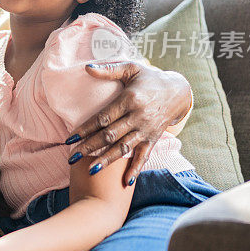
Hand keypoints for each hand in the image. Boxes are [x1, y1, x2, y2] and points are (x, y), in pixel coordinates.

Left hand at [66, 61, 191, 185]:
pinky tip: (126, 182)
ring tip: (90, 171)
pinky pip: (144, 156)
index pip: (103, 118)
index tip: (69, 138)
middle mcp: (137, 117)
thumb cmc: (150, 78)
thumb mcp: (131, 69)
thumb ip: (108, 70)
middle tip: (72, 157)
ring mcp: (146, 130)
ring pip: (124, 148)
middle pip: (110, 136)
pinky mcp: (153, 139)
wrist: (179, 91)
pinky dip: (136, 170)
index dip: (85, 128)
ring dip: (107, 160)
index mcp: (129, 100)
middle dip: (90, 147)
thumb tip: (86, 68)